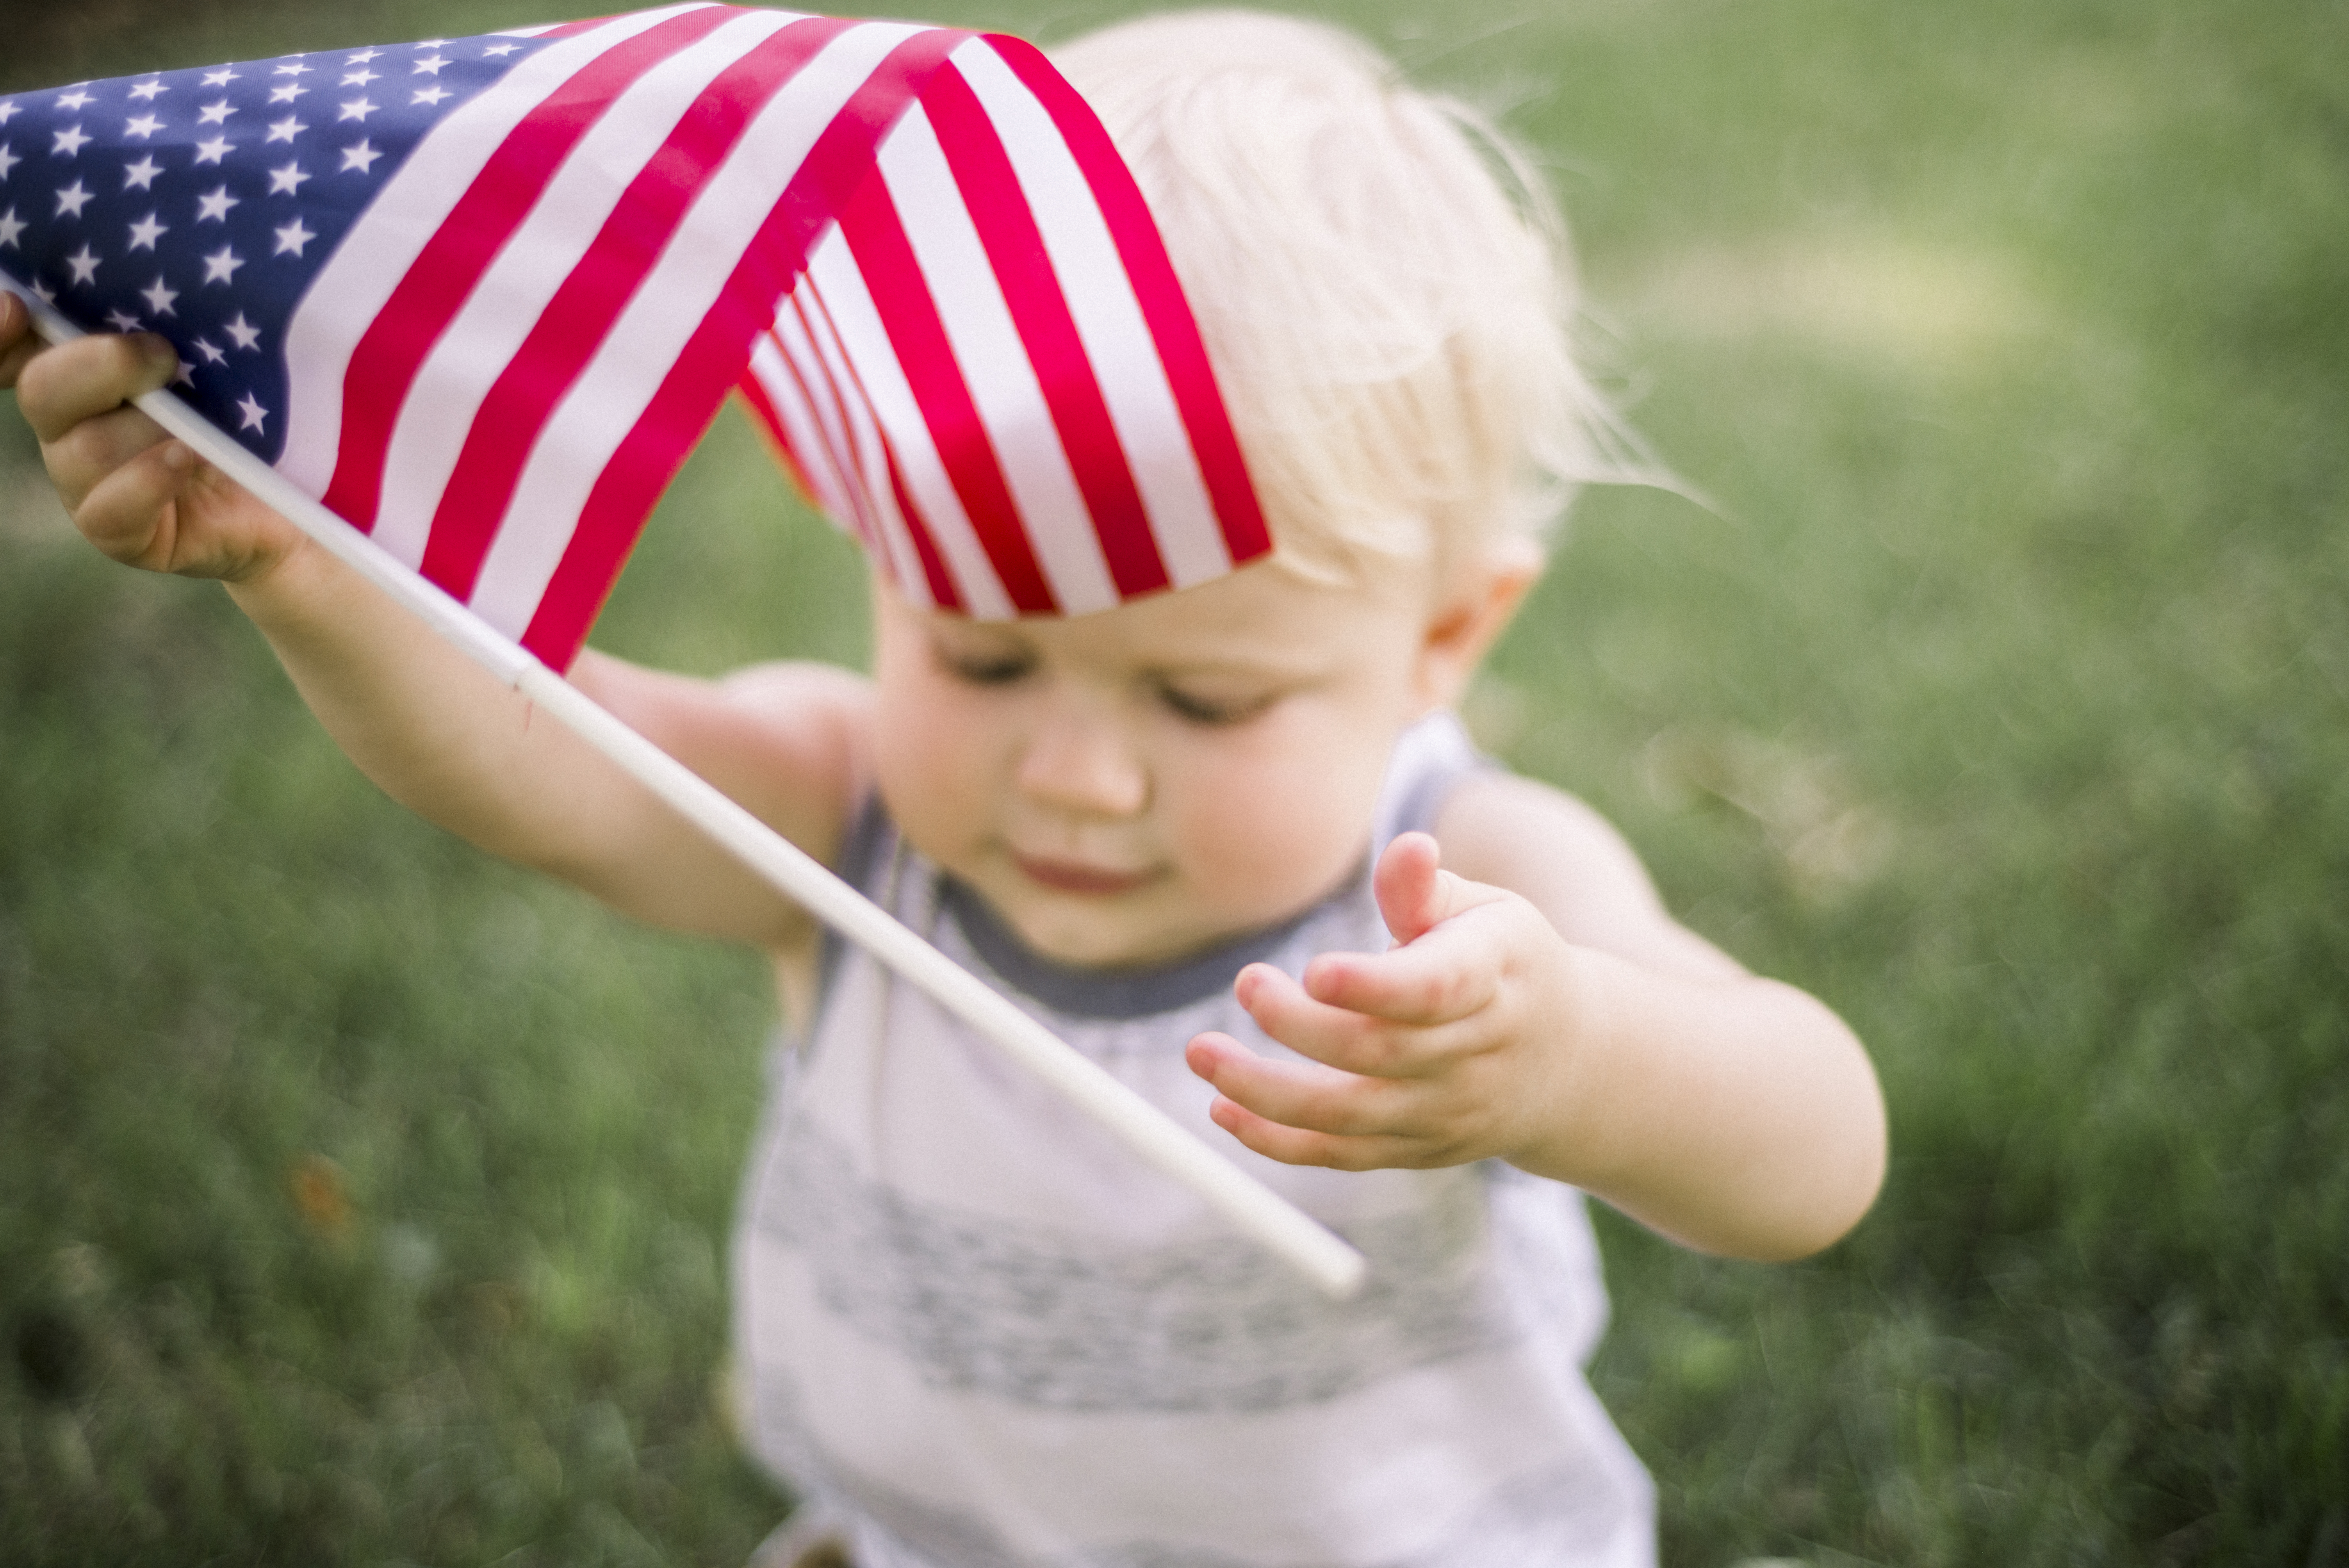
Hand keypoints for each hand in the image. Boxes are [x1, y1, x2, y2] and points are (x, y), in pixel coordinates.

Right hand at [1, 292, 302, 581]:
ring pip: (83, 449)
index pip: (14, 349)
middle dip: (102, 366)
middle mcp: (67, 427)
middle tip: (165, 356)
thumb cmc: (248, 419)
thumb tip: (163, 266)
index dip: (2, 331)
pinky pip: (109, 509)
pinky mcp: (116, 531)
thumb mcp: (218, 363)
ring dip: (145, 429)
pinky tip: (188, 459)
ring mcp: (84, 483)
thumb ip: (176, 322)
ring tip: (200, 427)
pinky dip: (150, 478)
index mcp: (76, 373)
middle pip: (43, 390)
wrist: (286, 501)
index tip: (17, 307)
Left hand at [1185, 831, 1591, 1173]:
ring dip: (1265, 1092)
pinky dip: (1277, 1140)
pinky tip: (1223, 1109)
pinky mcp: (1418, 1150)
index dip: (1375, 985)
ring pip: (1350, 1115)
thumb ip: (1425, 890)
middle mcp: (1472, 1055)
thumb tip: (1407, 847)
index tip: (1313, 969)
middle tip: (1246, 982)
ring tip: (1201, 1054)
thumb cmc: (1505, 964)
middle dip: (1299, 1027)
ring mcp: (1446, 1111)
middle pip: (1379, 1053)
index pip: (1434, 990)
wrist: (1569, 1062)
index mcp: (1494, 979)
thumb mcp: (1486, 913)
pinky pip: (1342, 1155)